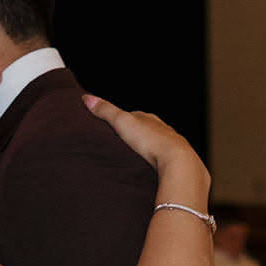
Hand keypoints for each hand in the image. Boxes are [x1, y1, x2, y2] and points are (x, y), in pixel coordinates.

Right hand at [82, 94, 205, 186]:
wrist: (178, 162)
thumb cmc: (151, 140)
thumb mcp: (123, 122)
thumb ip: (106, 111)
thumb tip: (87, 98)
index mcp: (150, 119)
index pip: (135, 115)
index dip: (124, 119)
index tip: (114, 124)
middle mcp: (163, 129)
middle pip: (148, 129)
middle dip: (138, 134)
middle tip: (124, 142)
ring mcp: (171, 145)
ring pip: (158, 144)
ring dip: (149, 148)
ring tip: (136, 157)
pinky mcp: (176, 162)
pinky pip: (164, 159)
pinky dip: (157, 161)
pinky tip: (151, 168)